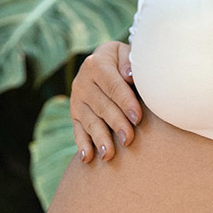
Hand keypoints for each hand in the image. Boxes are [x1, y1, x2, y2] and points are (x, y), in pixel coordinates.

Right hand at [70, 41, 140, 161]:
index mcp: (97, 64)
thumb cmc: (123, 61)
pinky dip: (82, 144)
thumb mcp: (126, 54)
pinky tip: (87, 158)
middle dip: (116, 123)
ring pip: (89, 121)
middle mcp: (82, 81)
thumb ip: (129, 63)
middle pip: (102, 106)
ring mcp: (76, 99)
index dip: (125, 102)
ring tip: (108, 155)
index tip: (137, 117)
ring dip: (99, 138)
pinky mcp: (74, 114)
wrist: (104, 61)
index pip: (113, 85)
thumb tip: (129, 75)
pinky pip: (78, 130)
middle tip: (128, 139)